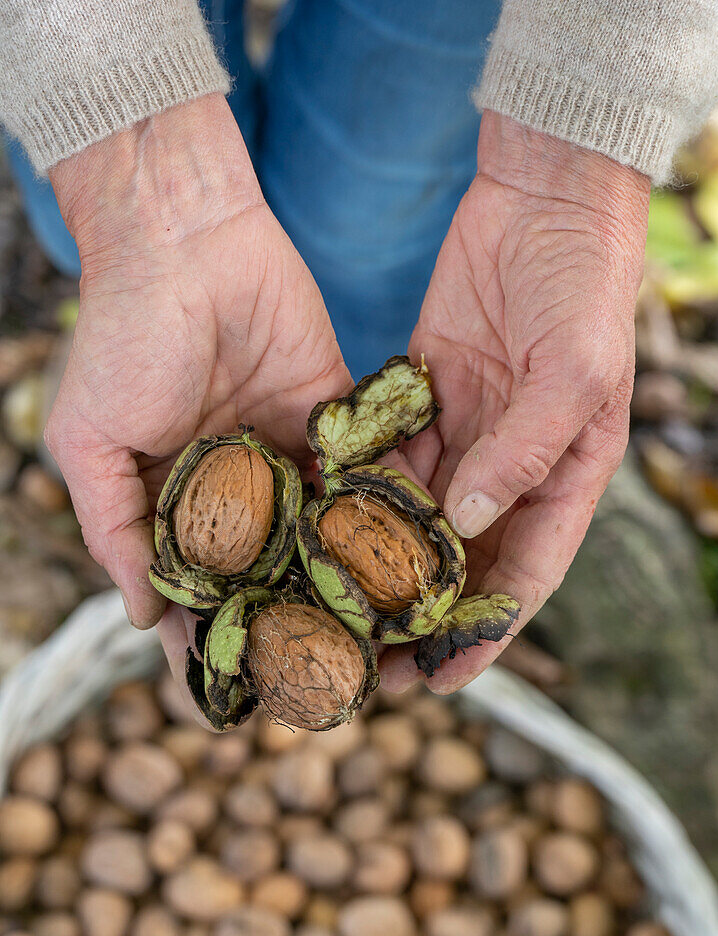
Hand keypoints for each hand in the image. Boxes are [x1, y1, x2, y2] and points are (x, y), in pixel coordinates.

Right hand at [47, 95, 349, 706]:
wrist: (186, 240)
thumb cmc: (125, 337)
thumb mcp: (91, 439)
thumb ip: (113, 526)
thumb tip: (142, 614)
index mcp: (174, 497)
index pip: (198, 585)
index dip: (213, 637)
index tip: (237, 695)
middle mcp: (236, 485)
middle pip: (269, 570)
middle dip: (293, 621)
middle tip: (325, 680)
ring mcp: (286, 453)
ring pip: (321, 532)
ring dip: (346, 582)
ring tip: (379, 640)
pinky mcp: (333, 416)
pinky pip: (360, 474)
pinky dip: (381, 513)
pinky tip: (408, 562)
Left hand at [379, 112, 649, 693]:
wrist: (544, 201)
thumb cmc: (583, 287)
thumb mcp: (572, 374)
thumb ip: (522, 454)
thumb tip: (463, 524)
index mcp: (565, 477)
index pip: (524, 574)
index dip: (483, 632)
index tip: (438, 680)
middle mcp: (511, 468)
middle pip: (461, 562)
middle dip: (416, 617)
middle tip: (363, 666)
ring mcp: (463, 434)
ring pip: (416, 519)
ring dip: (377, 566)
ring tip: (328, 612)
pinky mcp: (422, 399)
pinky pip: (386, 459)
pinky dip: (357, 496)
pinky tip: (318, 527)